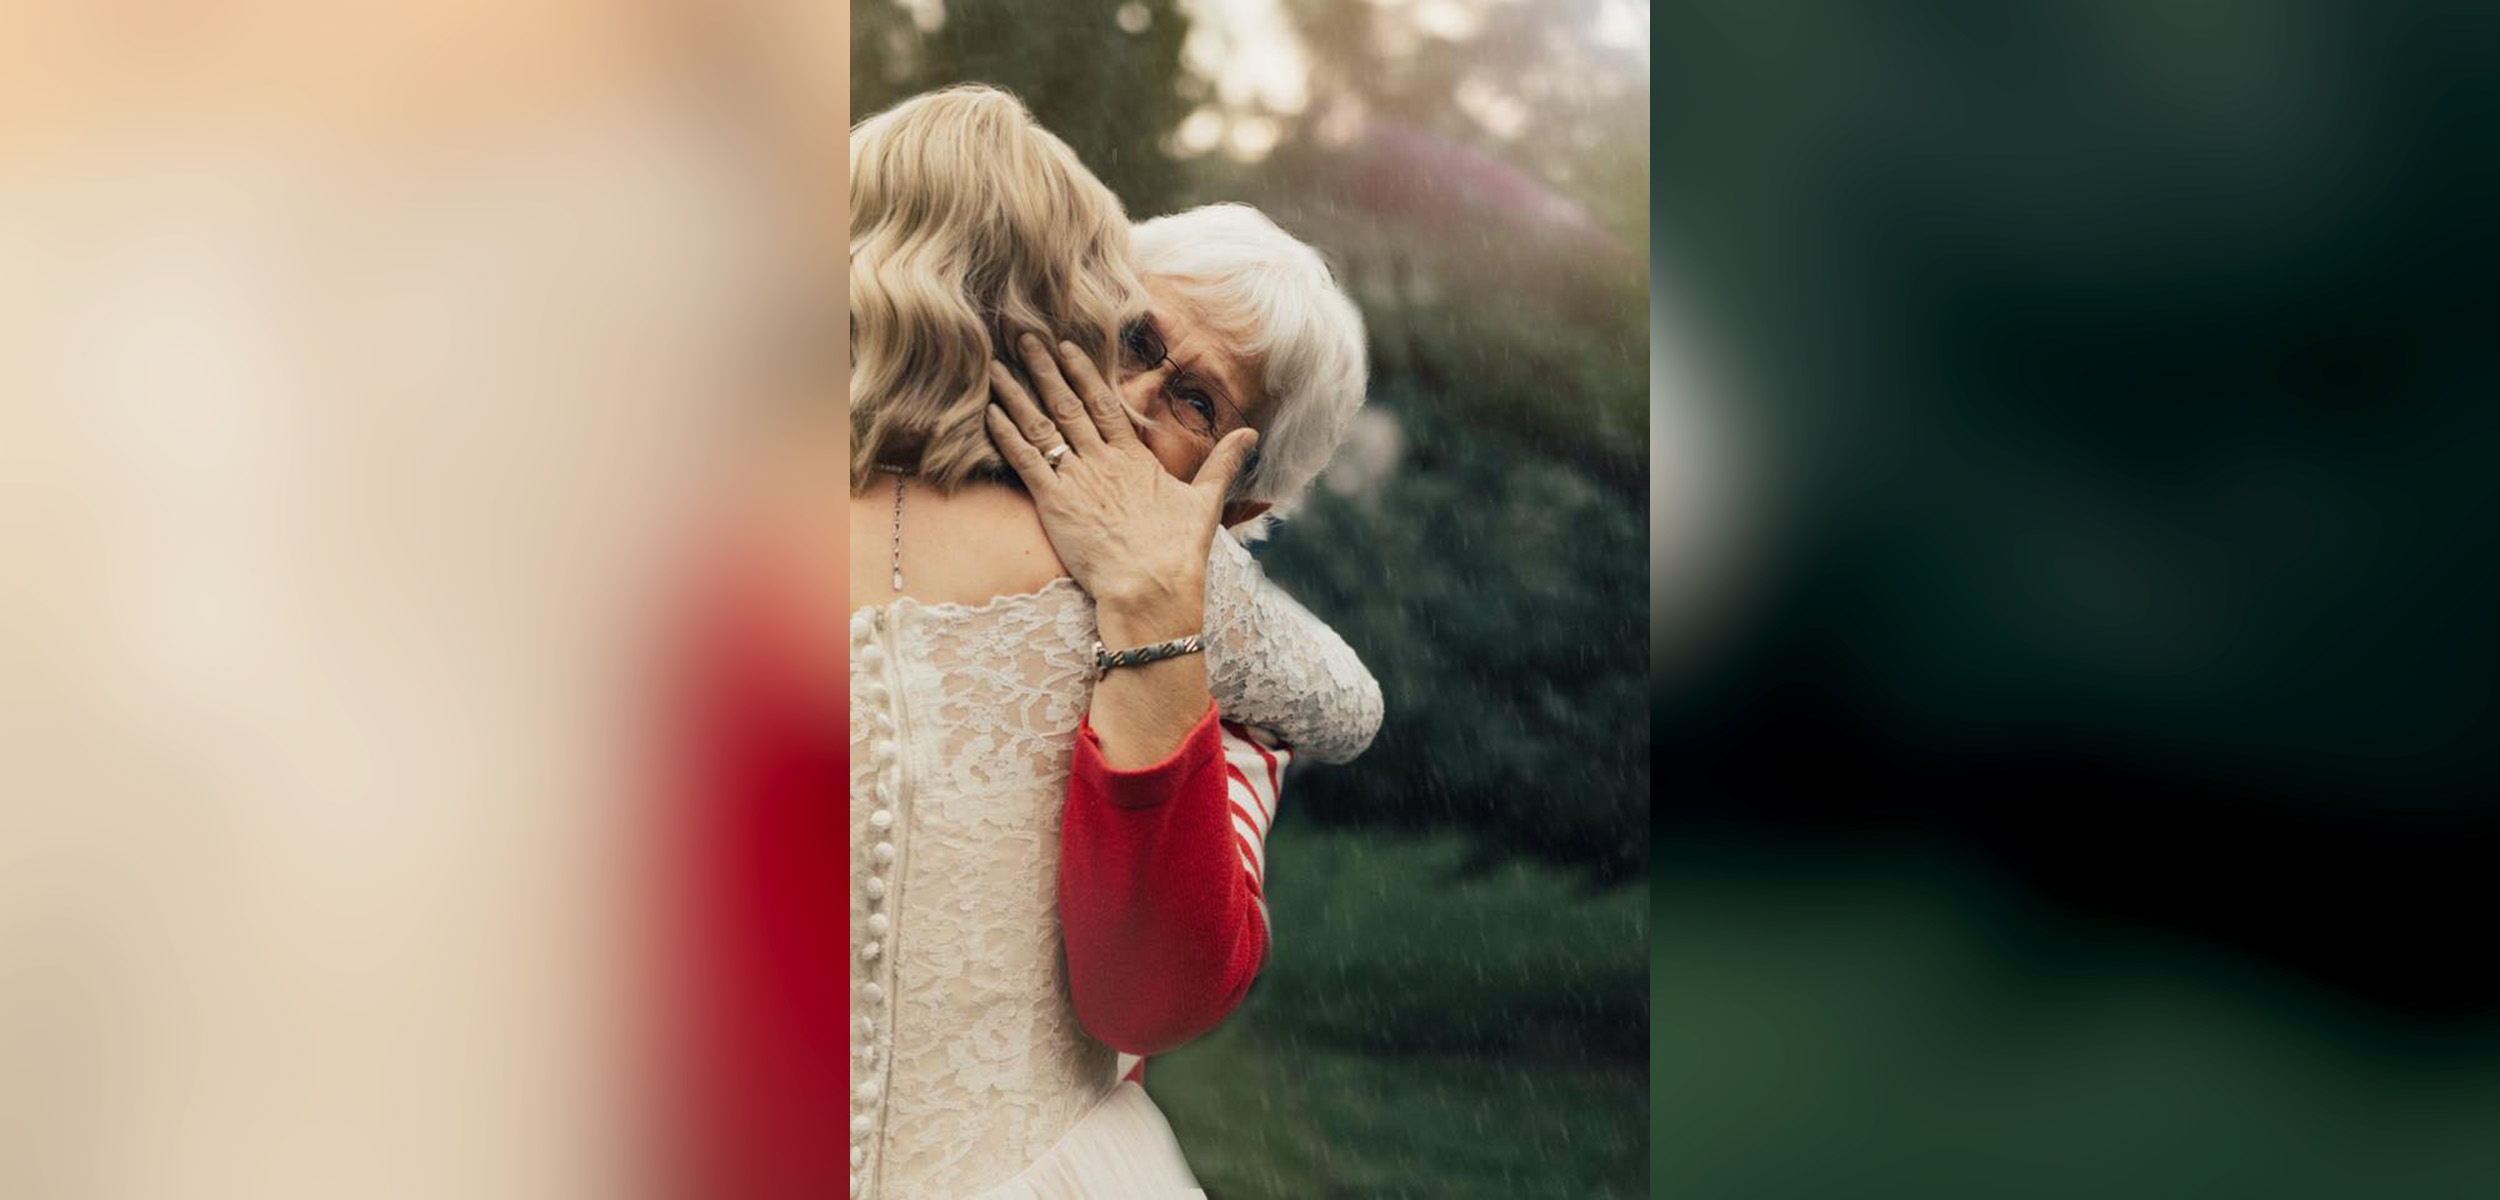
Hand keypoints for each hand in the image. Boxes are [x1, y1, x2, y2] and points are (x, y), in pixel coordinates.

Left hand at [985, 333, 1257, 632]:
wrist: (1149, 587)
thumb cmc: (1178, 552)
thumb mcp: (1206, 502)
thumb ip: (1223, 463)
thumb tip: (1251, 434)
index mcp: (1133, 458)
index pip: (1103, 402)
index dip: (1082, 372)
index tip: (1064, 346)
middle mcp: (1101, 461)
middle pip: (1067, 403)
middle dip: (1042, 367)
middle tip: (1021, 335)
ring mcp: (1076, 479)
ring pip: (1041, 425)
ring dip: (1017, 393)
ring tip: (997, 365)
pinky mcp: (1053, 503)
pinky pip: (1025, 460)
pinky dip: (1006, 435)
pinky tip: (989, 411)